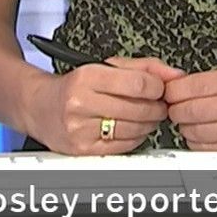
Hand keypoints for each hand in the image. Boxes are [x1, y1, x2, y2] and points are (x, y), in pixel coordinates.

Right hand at [25, 56, 183, 155]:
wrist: (40, 107)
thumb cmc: (76, 85)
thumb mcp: (106, 66)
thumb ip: (145, 67)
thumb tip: (176, 75)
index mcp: (87, 77)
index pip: (138, 84)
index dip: (158, 87)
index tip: (160, 89)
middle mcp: (81, 103)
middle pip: (139, 109)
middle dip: (157, 107)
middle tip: (158, 104)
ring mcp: (80, 129)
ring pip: (134, 129)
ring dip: (149, 124)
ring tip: (145, 115)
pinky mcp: (83, 149)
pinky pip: (124, 146)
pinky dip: (136, 138)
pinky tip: (132, 128)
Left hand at [164, 67, 216, 151]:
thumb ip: (211, 82)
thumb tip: (174, 88)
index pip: (196, 85)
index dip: (174, 91)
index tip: (168, 92)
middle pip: (194, 110)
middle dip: (176, 111)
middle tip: (173, 109)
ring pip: (199, 132)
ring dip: (186, 129)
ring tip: (188, 122)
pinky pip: (211, 150)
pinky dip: (197, 144)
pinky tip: (201, 136)